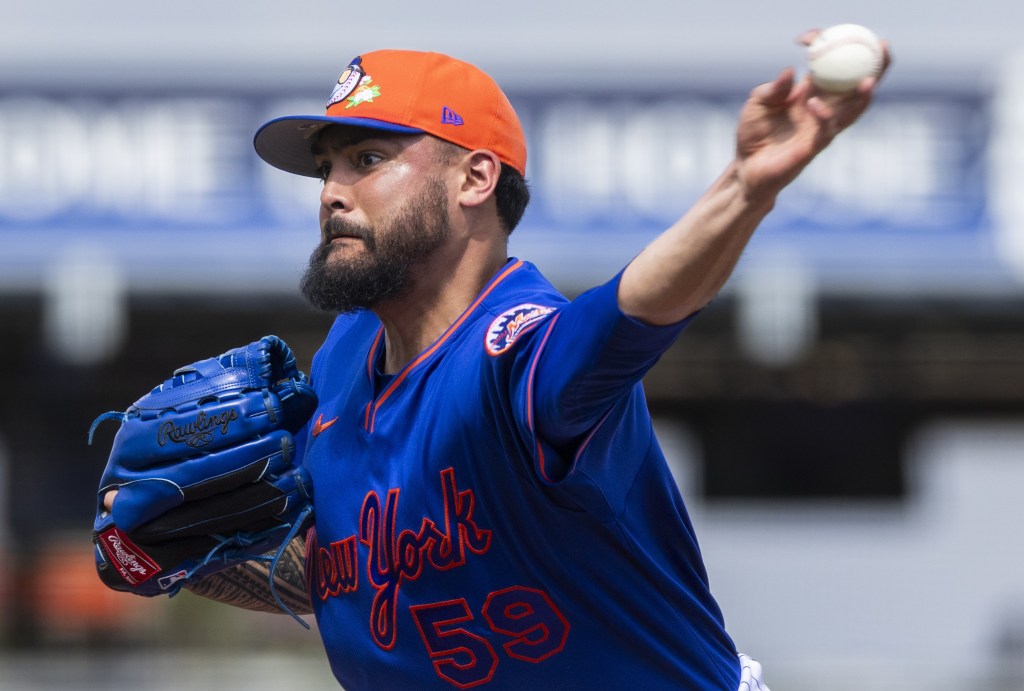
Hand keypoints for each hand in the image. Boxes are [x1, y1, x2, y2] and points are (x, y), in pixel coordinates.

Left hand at [734, 29, 891, 199]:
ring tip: (869, 80)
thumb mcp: (757, 103)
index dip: (829, 47)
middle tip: (882, 47)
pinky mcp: (814, 147)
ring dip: (864, 96)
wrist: (747, 167)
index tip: (815, 35)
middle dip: (875, 66)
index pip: (831, 65)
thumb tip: (791, 71)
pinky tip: (812, 103)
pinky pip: (826, 130)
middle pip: (857, 85)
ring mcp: (822, 127)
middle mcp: (823, 107)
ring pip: (853, 110)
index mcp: (811, 92)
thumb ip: (773, 88)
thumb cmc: (753, 133)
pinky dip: (823, 115)